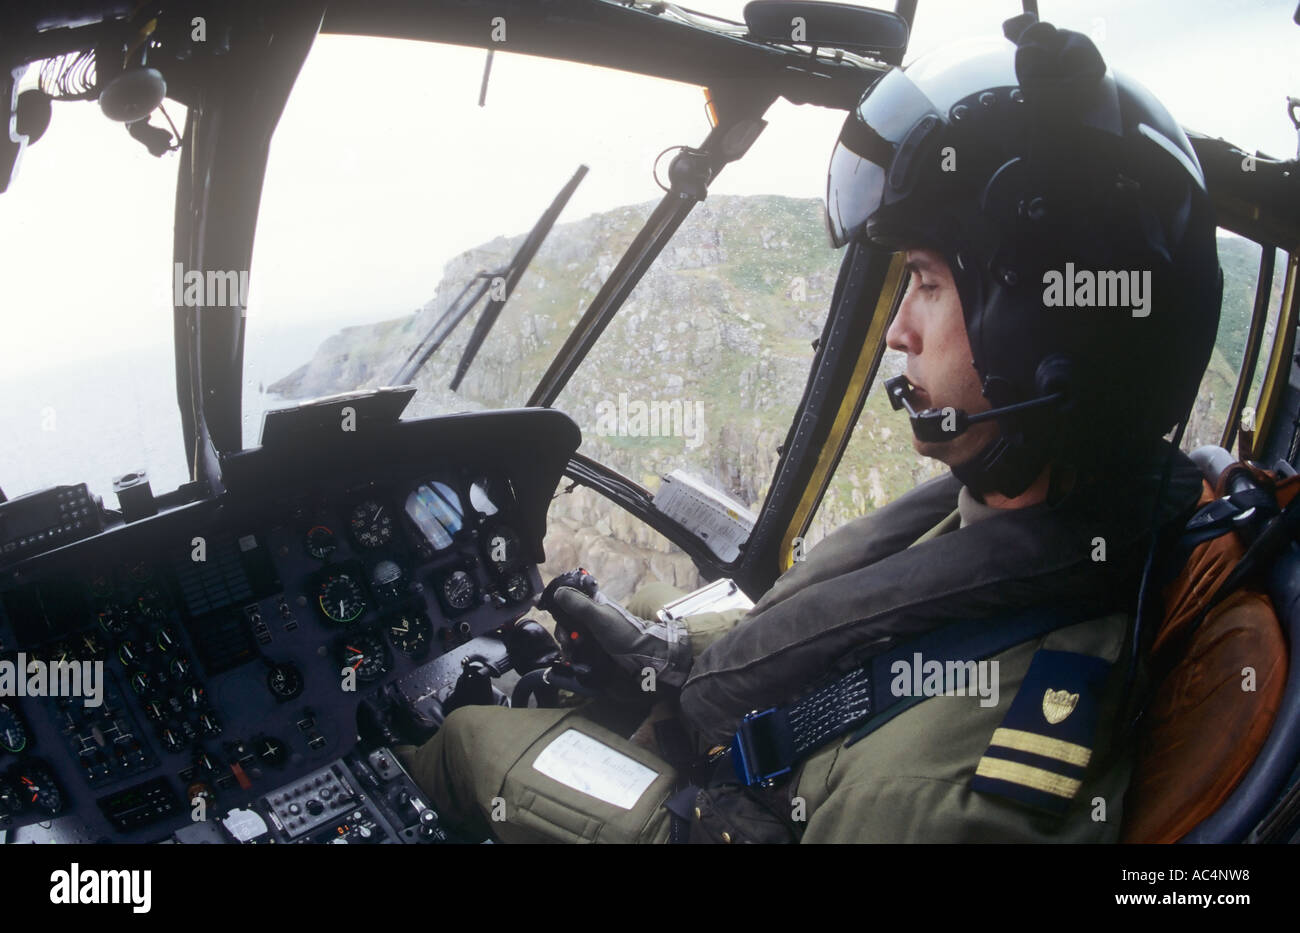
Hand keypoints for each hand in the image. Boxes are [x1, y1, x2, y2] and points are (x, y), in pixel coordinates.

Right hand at [537, 569, 691, 692]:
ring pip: (571, 632)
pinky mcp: (596, 644)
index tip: (540, 607)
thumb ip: (579, 604)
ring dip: (567, 642)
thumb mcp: (598, 616)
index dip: (556, 599)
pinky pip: (578, 645)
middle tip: (567, 642)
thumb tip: (557, 592)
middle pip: (567, 616)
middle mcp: (592, 613)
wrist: (644, 657)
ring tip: (571, 652)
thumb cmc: (623, 633)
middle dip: (562, 629)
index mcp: (594, 601)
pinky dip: (573, 650)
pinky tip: (574, 657)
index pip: (569, 594)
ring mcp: (594, 629)